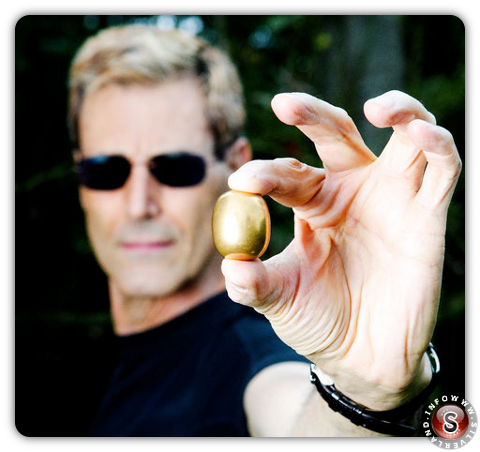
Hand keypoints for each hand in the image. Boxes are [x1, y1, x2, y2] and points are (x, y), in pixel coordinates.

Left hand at [222, 91, 461, 409]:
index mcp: (313, 204)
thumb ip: (252, 283)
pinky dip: (437, 146)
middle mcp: (352, 192)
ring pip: (404, 138)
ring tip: (378, 106)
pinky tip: (422, 134)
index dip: (265, 174)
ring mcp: (393, 199)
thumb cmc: (317, 321)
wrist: (361, 358)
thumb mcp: (278, 300)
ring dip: (400, 112)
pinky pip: (442, 169)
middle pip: (338, 135)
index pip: (290, 172)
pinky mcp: (428, 216)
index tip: (241, 184)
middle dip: (314, 114)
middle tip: (285, 104)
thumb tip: (230, 266)